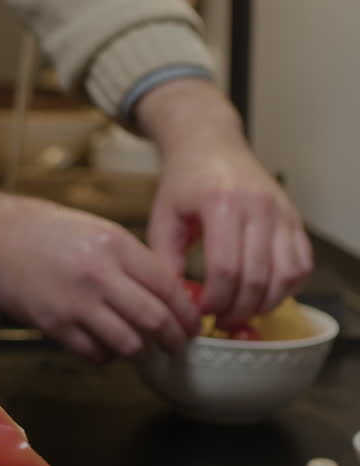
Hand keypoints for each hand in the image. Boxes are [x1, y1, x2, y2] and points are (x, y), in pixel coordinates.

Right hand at [0, 178, 199, 362]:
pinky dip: (108, 356)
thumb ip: (130, 259)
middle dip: (174, 339)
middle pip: (155, 320)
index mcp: (115, 244)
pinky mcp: (54, 325)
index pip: (168, 286)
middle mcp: (100, 274)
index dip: (186, 311)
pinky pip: (95, 353)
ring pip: (129, 344)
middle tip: (179, 345)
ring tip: (144, 349)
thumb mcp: (97, 229)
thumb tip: (165, 292)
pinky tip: (107, 346)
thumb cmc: (43, 229)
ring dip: (142, 351)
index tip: (192, 323)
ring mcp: (76, 303)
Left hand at [137, 79, 312, 325]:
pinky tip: (266, 294)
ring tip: (244, 311)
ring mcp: (281, 209)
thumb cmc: (183, 181)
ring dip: (267, 303)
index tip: (203, 312)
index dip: (216, 300)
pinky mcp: (294, 215)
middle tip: (223, 321)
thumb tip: (177, 303)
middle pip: (258, 276)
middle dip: (240, 308)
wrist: (209, 143)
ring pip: (287, 274)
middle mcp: (257, 204)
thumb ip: (166, 261)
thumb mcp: (163, 217)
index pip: (226, 268)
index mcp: (220, 202)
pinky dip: (289, 286)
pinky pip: (302, 262)